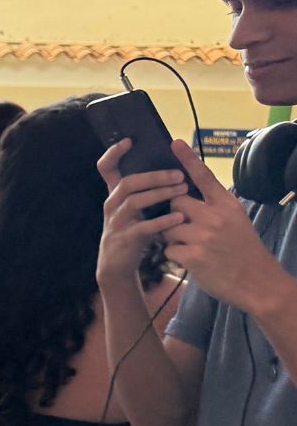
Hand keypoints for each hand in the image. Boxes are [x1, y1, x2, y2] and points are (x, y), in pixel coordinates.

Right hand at [95, 139, 190, 285]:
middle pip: (128, 182)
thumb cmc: (133, 230)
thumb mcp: (135, 208)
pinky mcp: (125, 239)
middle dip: (155, 176)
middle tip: (179, 175)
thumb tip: (172, 167)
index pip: (106, 168)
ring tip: (183, 191)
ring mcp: (116, 222)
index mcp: (116, 194)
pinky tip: (179, 217)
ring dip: (161, 194)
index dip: (114, 153)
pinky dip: (162, 221)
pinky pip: (143, 227)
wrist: (117, 264)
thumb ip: (146, 190)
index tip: (129, 141)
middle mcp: (112, 205)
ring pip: (135, 202)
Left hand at [159, 140, 290, 313]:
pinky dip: (175, 254)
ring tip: (190, 244)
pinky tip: (191, 259)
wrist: (257, 282)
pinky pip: (168, 249)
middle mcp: (215, 217)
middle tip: (182, 223)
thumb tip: (188, 194)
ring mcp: (203, 237)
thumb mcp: (236, 220)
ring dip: (171, 236)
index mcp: (227, 205)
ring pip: (167, 227)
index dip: (187, 160)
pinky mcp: (192, 257)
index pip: (204, 177)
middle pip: (175, 201)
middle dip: (172, 211)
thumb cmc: (243, 250)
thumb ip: (214, 206)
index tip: (174, 143)